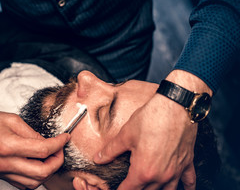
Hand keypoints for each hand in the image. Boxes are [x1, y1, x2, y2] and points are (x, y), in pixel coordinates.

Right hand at [0, 103, 69, 189]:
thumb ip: (32, 133)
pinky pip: (23, 184)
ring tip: (50, 157)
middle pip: (41, 172)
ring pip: (34, 183)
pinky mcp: (1, 175)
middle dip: (57, 161)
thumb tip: (47, 142)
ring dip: (47, 172)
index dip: (58, 144)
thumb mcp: (12, 120)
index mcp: (9, 146)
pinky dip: (35, 178)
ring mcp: (3, 172)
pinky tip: (38, 165)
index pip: (42, 150)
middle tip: (59, 149)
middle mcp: (6, 163)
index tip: (65, 138)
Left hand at [94, 70, 211, 189]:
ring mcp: (176, 170)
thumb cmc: (151, 118)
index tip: (116, 189)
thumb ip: (111, 150)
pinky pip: (189, 181)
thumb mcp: (125, 135)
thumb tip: (98, 159)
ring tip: (150, 188)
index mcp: (143, 171)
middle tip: (130, 186)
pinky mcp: (187, 162)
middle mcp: (162, 176)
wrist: (176, 106)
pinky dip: (187, 187)